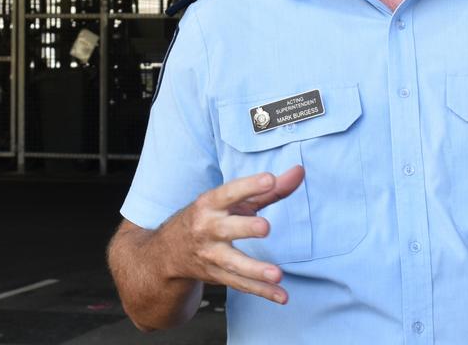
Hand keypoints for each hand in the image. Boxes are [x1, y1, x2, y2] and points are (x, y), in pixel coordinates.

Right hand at [158, 165, 304, 304]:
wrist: (168, 252)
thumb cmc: (211, 217)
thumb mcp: (232, 200)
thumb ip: (267, 189)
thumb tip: (300, 171)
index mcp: (210, 204)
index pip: (229, 192)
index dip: (249, 186)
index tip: (269, 179)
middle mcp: (207, 228)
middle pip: (226, 229)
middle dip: (245, 228)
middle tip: (265, 227)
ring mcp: (211, 255)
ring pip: (233, 263)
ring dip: (255, 270)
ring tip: (277, 274)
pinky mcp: (217, 276)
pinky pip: (241, 284)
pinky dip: (262, 291)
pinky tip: (282, 296)